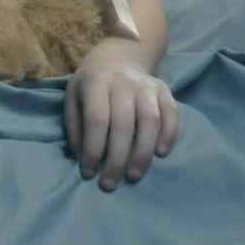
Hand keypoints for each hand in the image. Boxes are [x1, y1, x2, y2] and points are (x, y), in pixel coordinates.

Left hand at [64, 59, 177, 190]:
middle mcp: (123, 81)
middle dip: (116, 159)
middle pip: (124, 124)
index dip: (93, 149)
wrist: (115, 61)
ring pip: (150, 120)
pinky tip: (160, 154)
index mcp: (96, 82)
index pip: (97, 119)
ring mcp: (146, 84)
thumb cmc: (90, 89)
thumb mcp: (73, 101)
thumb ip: (76, 129)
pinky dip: (168, 134)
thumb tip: (84, 159)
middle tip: (110, 183)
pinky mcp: (164, 89)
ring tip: (133, 175)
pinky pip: (171, 113)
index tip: (88, 173)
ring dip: (142, 152)